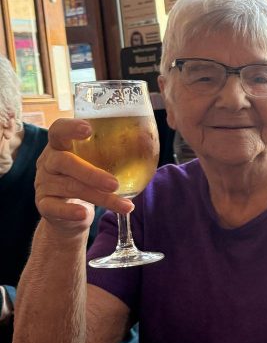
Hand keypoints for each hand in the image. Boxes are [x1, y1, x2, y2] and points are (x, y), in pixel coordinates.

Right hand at [35, 118, 131, 238]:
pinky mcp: (44, 205)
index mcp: (60, 145)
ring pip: (71, 188)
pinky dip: (70, 211)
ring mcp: (43, 184)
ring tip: (125, 206)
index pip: (58, 130)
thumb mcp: (95, 163)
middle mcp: (48, 162)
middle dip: (91, 173)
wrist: (69, 212)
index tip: (89, 129)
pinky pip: (55, 208)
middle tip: (114, 184)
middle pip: (64, 162)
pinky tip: (84, 214)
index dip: (70, 128)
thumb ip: (112, 152)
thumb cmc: (86, 179)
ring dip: (100, 198)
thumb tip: (146, 140)